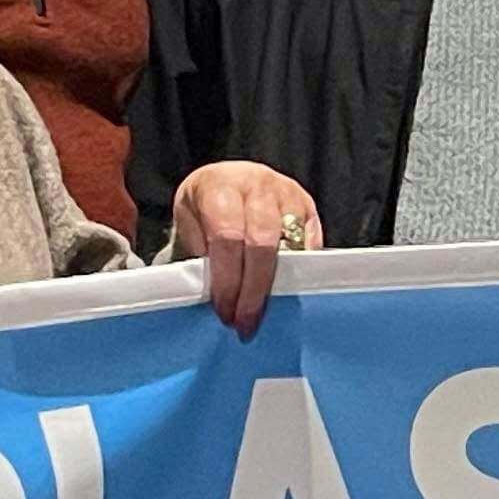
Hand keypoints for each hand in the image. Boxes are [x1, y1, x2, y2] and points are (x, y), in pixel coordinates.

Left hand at [172, 162, 321, 335]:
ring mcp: (288, 195)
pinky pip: (310, 246)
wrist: (228, 176)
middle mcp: (258, 186)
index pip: (227, 238)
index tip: (225, 311)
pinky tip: (283, 294)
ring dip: (277, 286)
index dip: (227, 279)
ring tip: (264, 313)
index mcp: (222, 187)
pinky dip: (298, 274)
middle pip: (262, 245)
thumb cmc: (207, 202)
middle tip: (245, 322)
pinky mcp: (308, 207)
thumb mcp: (188, 218)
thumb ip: (199, 249)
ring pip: (290, 247)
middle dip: (253, 290)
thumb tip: (214, 290)